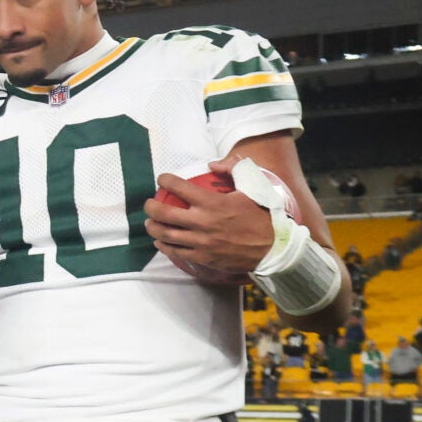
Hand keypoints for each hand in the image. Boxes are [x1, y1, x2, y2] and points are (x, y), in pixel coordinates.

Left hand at [144, 165, 275, 280]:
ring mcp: (201, 242)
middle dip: (151, 206)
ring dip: (152, 227)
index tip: (162, 178)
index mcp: (213, 203)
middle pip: (164, 214)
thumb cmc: (261, 215)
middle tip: (148, 203)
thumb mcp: (253, 186)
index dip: (166, 180)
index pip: (180, 187)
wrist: (272, 248)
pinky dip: (164, 245)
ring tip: (150, 223)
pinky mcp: (202, 257)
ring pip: (166, 235)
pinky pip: (175, 252)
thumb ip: (234, 169)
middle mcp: (203, 222)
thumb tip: (213, 164)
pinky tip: (160, 241)